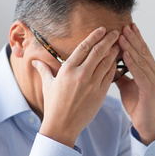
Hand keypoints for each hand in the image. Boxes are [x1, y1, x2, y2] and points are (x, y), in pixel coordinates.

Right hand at [32, 27, 119, 147]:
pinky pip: (110, 76)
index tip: (102, 29)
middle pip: (98, 52)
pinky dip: (114, 67)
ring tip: (119, 44)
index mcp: (67, 70)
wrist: (62, 126)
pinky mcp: (100, 94)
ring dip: (114, 52)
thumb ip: (44, 70)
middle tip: (116, 32)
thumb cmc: (53, 105)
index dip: (94, 36)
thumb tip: (35, 61)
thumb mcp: (48, 85)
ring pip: (106, 63)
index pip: (83, 47)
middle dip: (108, 40)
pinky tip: (117, 61)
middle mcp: (81, 75)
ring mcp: (92, 84)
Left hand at [116, 23, 154, 144]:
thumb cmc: (137, 106)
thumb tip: (111, 63)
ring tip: (122, 36)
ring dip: (131, 47)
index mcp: (152, 71)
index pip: (143, 51)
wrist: (145, 125)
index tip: (127, 27)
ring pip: (142, 60)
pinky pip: (140, 73)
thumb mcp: (127, 86)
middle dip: (133, 38)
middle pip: (143, 52)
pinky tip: (126, 54)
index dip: (135, 39)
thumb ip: (122, 74)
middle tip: (124, 25)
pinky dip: (132, 63)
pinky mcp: (151, 90)